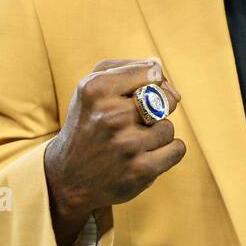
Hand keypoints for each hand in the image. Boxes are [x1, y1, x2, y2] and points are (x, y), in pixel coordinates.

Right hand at [44, 59, 183, 245]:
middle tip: (136, 120)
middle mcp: (111, 116)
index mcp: (97, 89)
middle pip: (167, 99)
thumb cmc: (89, 123)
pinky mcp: (141, 170)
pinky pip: (177, 149)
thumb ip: (126, 68)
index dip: (150, 83)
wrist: (67, 177)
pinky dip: (168, 152)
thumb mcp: (93, 87)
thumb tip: (161, 72)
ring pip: (169, 127)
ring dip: (156, 135)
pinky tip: (146, 155)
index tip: (135, 96)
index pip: (153, 71)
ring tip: (133, 142)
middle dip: (158, 108)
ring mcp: (127, 144)